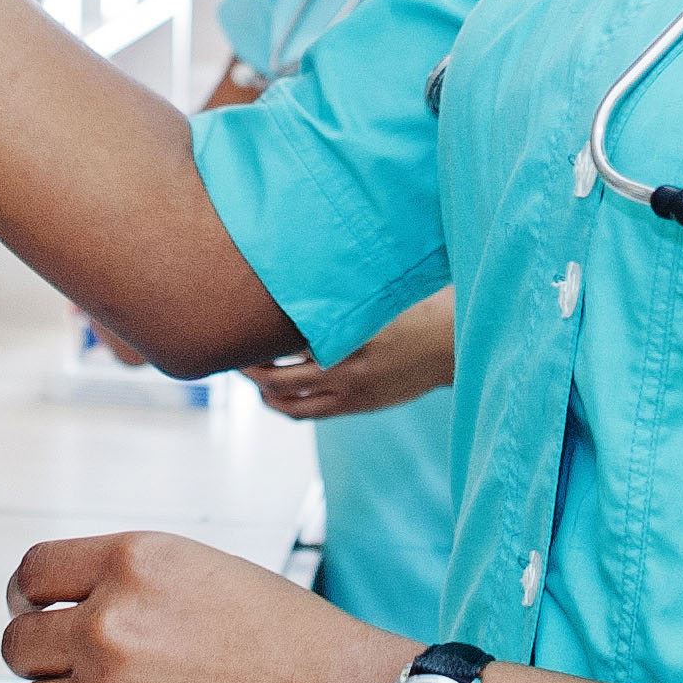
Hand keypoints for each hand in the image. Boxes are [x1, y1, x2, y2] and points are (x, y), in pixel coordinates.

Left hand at [2, 531, 418, 682]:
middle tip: (74, 676)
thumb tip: (82, 610)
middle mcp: (110, 628)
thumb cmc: (305, 651)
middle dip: (43, 662)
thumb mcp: (214, 575)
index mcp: (134, 565)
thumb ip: (139, 587)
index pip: (31, 574)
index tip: (31, 612)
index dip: (26, 598)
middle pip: (18, 646)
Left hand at [249, 292, 454, 419]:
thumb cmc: (414, 309)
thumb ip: (341, 291)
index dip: (256, 334)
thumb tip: (298, 270)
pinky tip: (273, 394)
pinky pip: (307, 412)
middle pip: (277, 374)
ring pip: (287, 400)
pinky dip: (284, 405)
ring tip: (249, 375)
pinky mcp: (356, 405)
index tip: (239, 320)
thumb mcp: (376, 293)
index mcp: (346, 328)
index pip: (285, 336)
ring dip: (262, 390)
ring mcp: (349, 388)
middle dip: (249, 367)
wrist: (449, 346)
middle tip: (233, 353)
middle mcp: (344, 361)